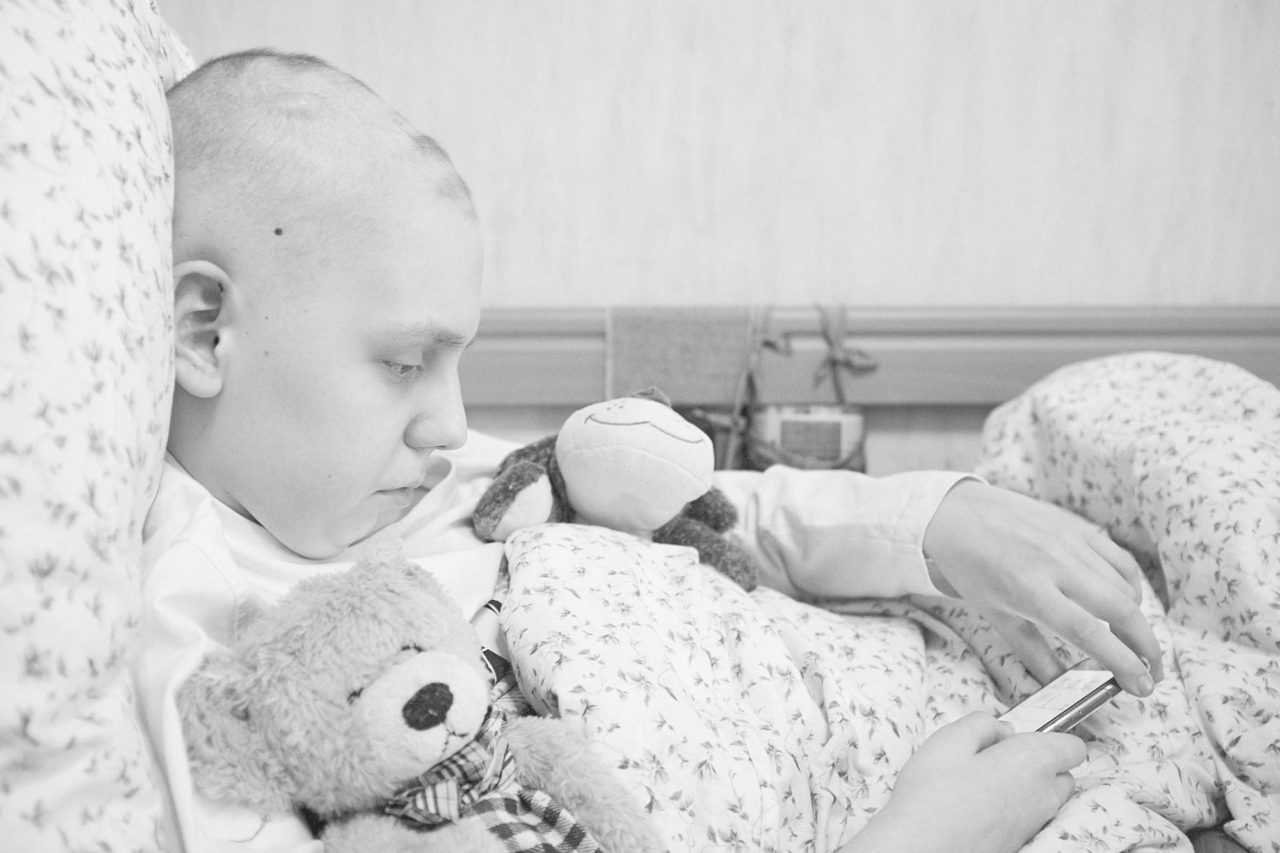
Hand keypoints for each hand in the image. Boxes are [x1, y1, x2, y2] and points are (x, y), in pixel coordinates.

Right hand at [842, 713, 1085, 852]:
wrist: (923, 849)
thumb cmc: (933, 793)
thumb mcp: (949, 739)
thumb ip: (982, 724)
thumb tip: (1004, 731)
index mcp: (1033, 761)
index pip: (1073, 748)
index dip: (1048, 738)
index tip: (1014, 740)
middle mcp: (1043, 795)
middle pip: (1061, 775)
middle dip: (1036, 764)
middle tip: (991, 760)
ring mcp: (1033, 824)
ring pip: (1043, 798)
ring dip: (1022, 787)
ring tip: (979, 785)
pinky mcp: (1020, 843)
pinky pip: (1026, 818)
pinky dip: (1010, 809)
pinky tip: (976, 808)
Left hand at [922, 480, 1161, 695]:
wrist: (956, 512)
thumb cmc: (971, 568)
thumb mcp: (996, 616)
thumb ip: (1034, 654)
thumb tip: (1064, 690)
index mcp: (1030, 590)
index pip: (1090, 633)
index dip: (1122, 664)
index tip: (1142, 688)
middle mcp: (1056, 564)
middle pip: (1121, 610)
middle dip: (1146, 648)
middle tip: (1151, 673)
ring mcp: (1070, 541)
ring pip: (1125, 586)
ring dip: (1138, 621)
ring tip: (1134, 645)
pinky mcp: (1078, 526)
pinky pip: (1120, 560)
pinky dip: (1131, 586)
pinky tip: (1126, 604)